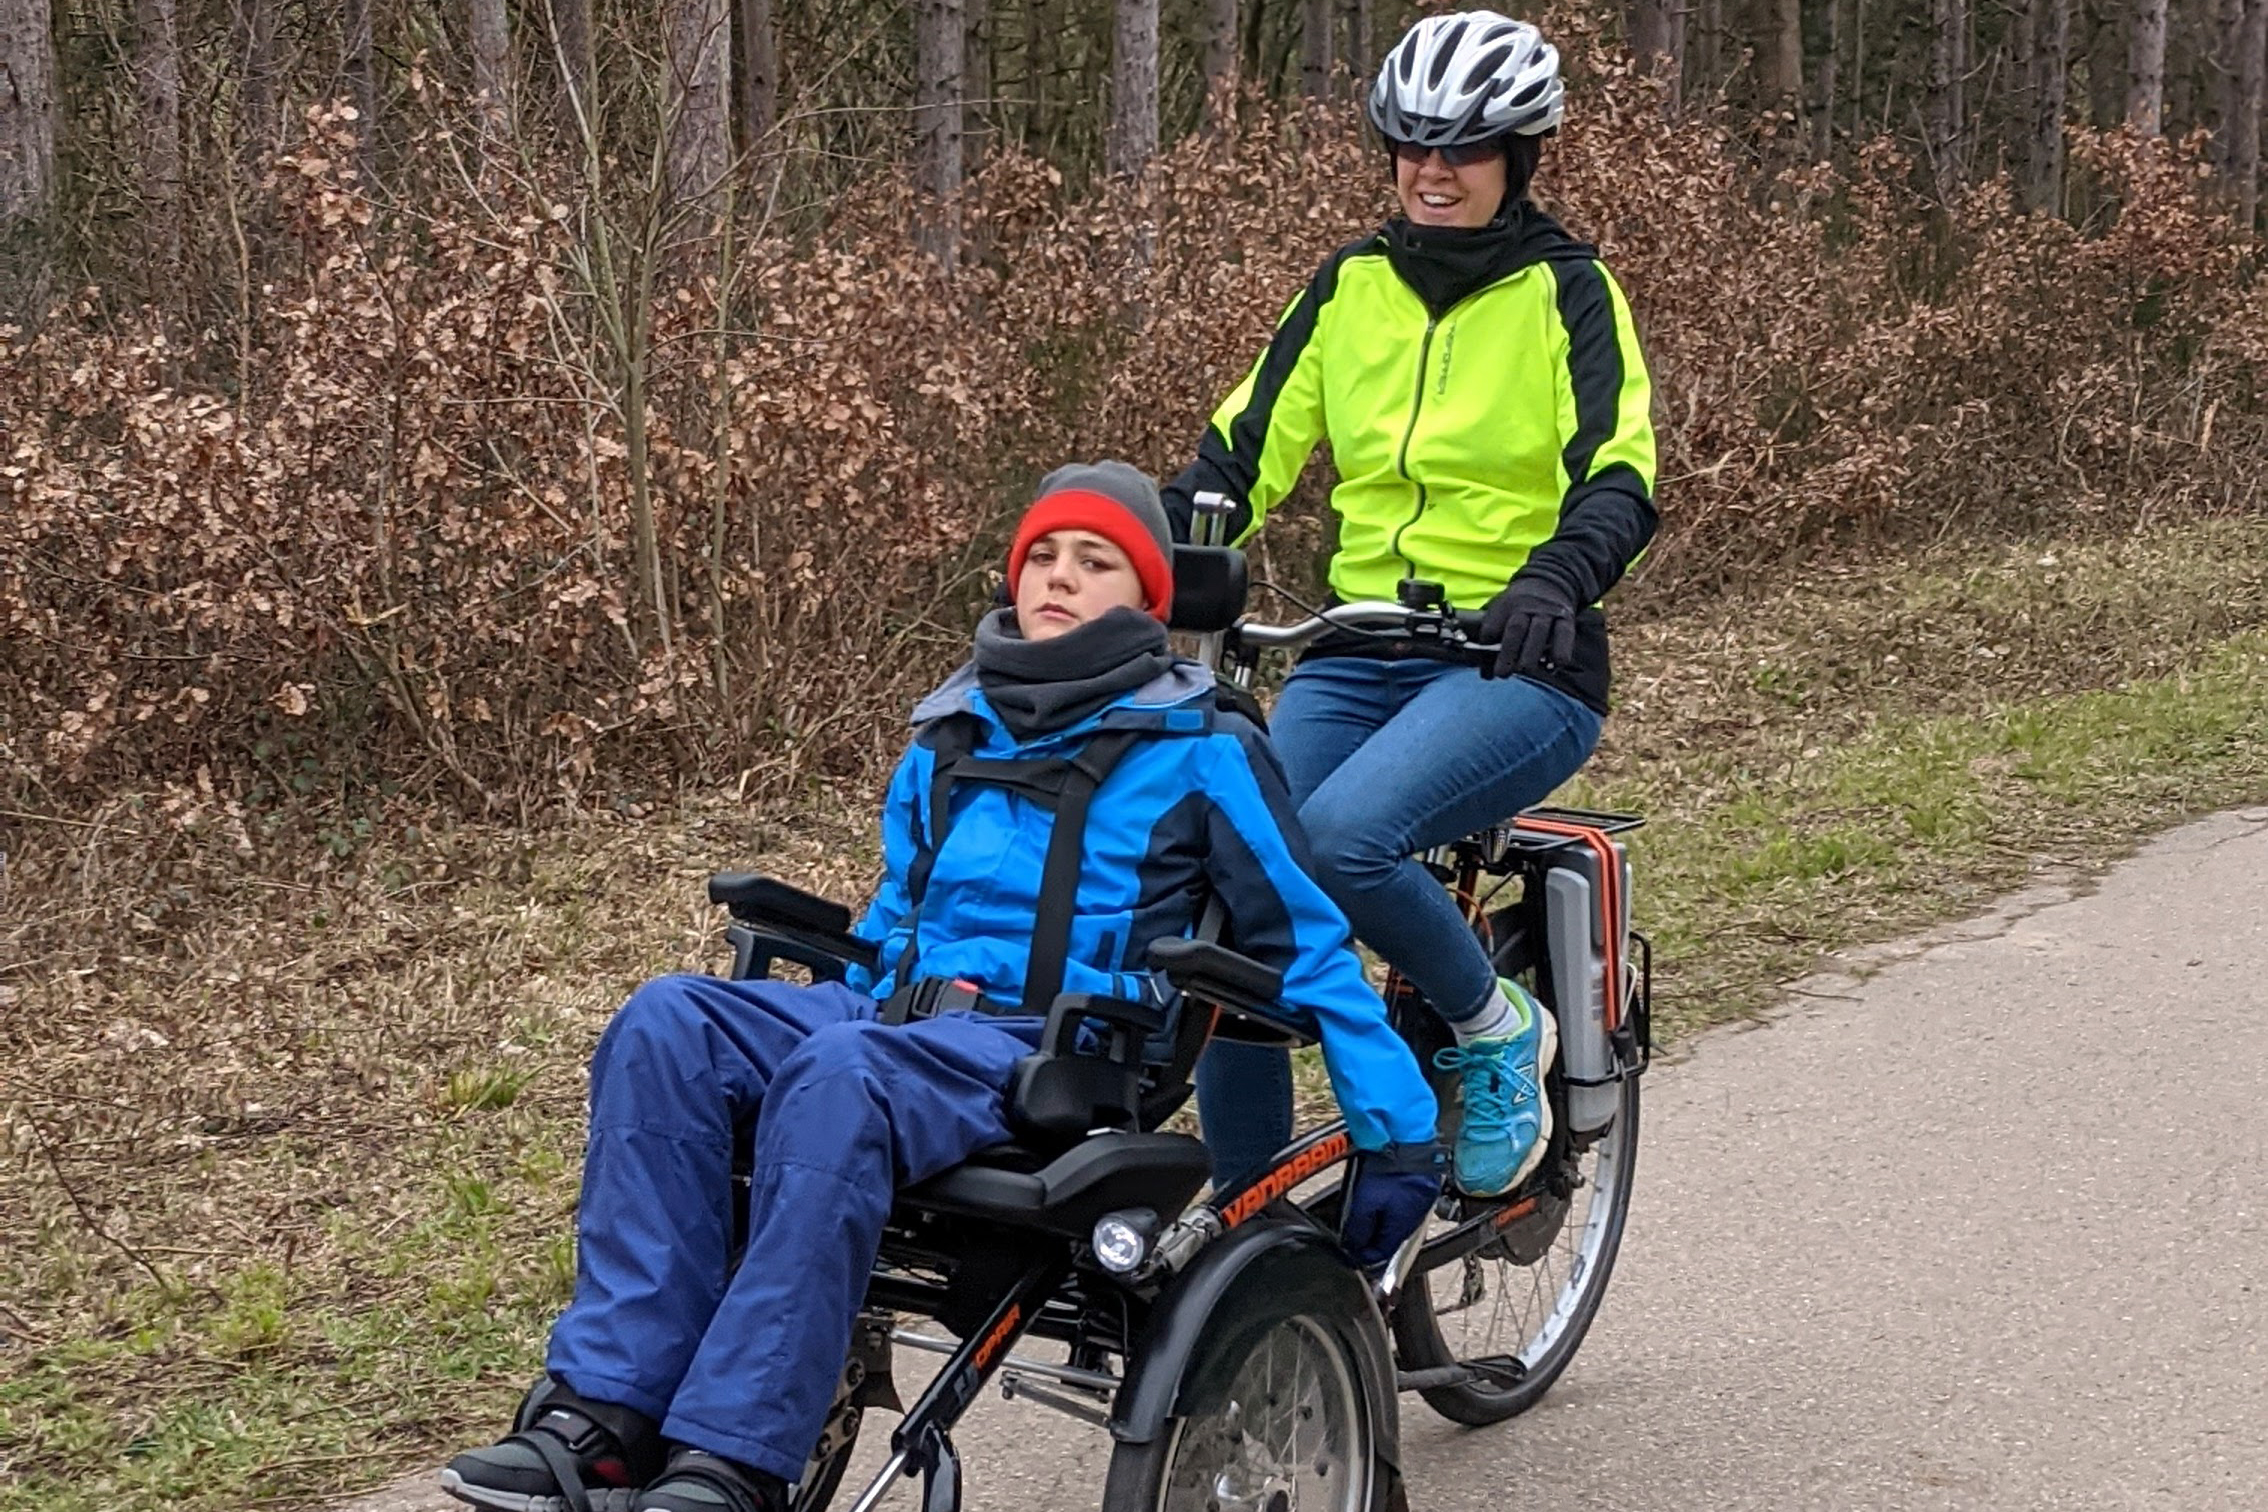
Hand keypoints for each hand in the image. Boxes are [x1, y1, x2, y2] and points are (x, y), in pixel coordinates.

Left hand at [1341, 1154, 1443, 1268]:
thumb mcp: (1365, 1201)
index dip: (1364, 1253)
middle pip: (1390, 1235)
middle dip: (1372, 1235)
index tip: (1352, 1249)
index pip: (1383, 1252)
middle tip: (1355, 1231)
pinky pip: (1402, 1200)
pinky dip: (1389, 1201)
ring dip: (1380, 1217)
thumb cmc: (1389, 1163)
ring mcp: (1421, 1197)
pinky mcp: (1421, 1181)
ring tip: (1363, 1209)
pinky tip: (1378, 1190)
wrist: (1406, 1134)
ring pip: (1396, 1217)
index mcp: (1404, 1225)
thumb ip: (1359, 1228)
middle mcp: (1417, 1215)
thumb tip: (1353, 1246)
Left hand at [1476, 577, 1576, 679]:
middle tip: (1502, 674)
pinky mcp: (1566, 618)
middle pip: (1515, 628)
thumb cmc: (1519, 606)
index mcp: (1506, 604)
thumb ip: (1493, 638)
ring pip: (1539, 632)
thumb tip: (1485, 675)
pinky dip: (1560, 652)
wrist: (1550, 581)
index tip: (1484, 650)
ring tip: (1525, 671)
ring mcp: (1547, 611)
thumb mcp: (1502, 611)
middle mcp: (1526, 606)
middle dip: (1508, 654)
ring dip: (1531, 655)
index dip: (1487, 637)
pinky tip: (1554, 666)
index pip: (1492, 622)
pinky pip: (1564, 635)